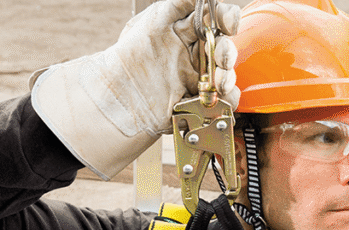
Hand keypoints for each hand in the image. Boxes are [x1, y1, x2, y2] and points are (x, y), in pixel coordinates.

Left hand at [89, 0, 240, 136]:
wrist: (118, 95)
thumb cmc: (130, 55)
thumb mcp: (154, 19)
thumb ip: (179, 2)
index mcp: (186, 31)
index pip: (216, 20)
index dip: (228, 19)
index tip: (229, 24)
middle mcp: (193, 54)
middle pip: (224, 48)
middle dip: (227, 52)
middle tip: (221, 59)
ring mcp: (196, 78)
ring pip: (227, 74)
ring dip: (228, 76)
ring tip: (219, 82)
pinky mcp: (197, 101)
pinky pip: (223, 100)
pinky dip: (228, 99)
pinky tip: (219, 97)